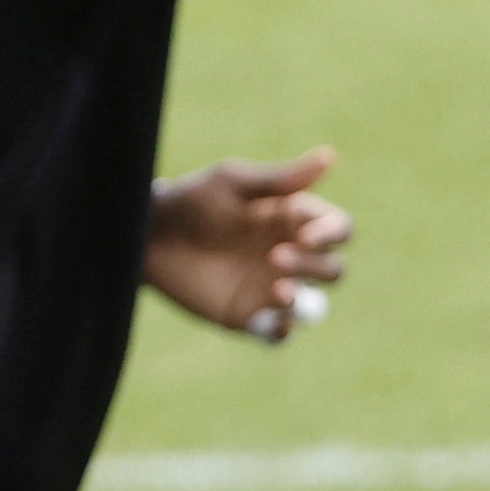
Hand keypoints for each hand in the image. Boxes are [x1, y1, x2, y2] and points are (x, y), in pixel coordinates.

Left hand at [144, 146, 351, 342]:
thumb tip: (330, 156)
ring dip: (306, 303)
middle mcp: (291, 256)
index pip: (338, 229)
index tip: (307, 236)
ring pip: (314, 306)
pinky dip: (283, 332)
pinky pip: (279, 334)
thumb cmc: (193, 200)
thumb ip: (281, 179)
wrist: (150, 236)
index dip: (332, 234)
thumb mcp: (234, 182)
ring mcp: (272, 289)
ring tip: (280, 292)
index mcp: (295, 221)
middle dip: (316, 267)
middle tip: (276, 258)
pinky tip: (273, 323)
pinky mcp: (249, 317)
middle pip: (333, 269)